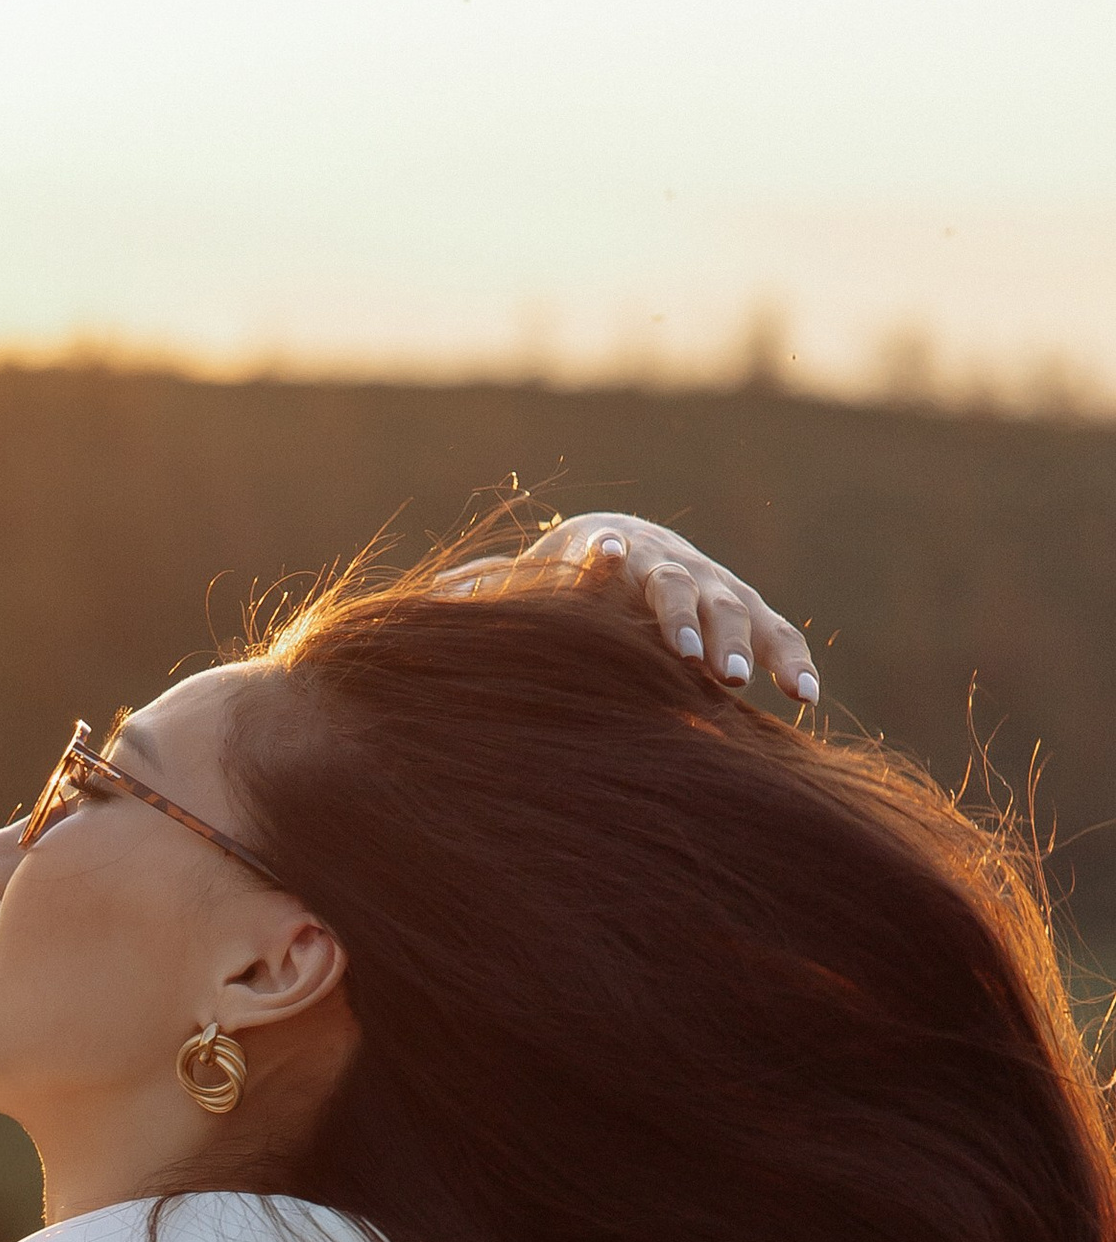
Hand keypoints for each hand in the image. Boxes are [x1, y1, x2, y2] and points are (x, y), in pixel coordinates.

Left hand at [438, 512, 820, 704]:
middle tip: (691, 662)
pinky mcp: (752, 613)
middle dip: (686, 621)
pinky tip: (805, 698)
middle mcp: (673, 565)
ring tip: (735, 684)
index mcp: (617, 553)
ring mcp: (717, 588)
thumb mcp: (534, 577)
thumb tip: (435, 599)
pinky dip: (794, 661)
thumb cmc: (568, 576)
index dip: (606, 558)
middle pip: (681, 588)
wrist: (621, 542)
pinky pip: (780, 635)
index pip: (613, 555)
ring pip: (737, 610)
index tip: (600, 557)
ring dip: (740, 646)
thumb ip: (493, 589)